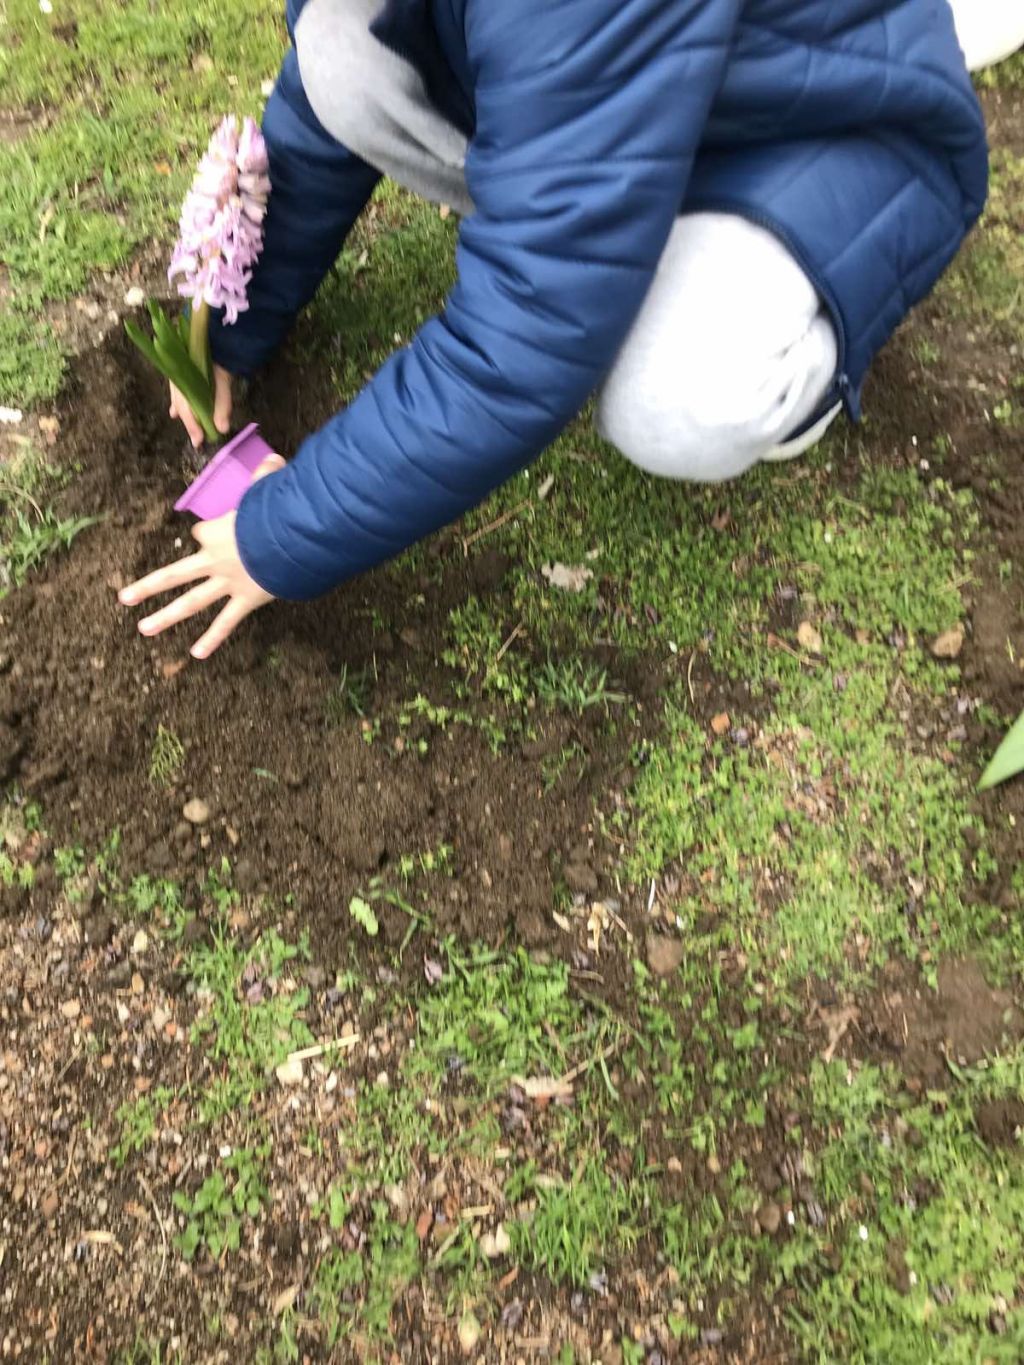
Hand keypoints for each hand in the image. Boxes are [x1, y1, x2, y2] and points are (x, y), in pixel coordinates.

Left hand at [118, 454, 284, 658]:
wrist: (291, 538)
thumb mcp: (269, 486)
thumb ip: (266, 474)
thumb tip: (273, 461)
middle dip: (147, 586)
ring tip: (143, 629)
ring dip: (166, 616)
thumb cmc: (279, 509)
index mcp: (216, 530)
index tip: (216, 531)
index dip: (207, 532)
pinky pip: (226, 622)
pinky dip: (213, 638)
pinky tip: (196, 653)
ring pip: (191, 602)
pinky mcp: (245, 599)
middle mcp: (213, 559)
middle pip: (174, 573)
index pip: (201, 532)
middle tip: (123, 598)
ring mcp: (226, 582)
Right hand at [170, 364, 232, 447]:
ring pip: (178, 396)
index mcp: (185, 384)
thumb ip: (222, 404)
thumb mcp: (223, 382)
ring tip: (176, 417)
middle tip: (195, 439)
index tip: (199, 442)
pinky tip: (175, 405)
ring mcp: (180, 373)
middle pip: (182, 405)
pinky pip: (179, 388)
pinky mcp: (184, 369)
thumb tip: (222, 429)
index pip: (187, 410)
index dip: (193, 427)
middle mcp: (178, 380)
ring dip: (180, 409)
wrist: (217, 334)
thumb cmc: (219, 357)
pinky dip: (179, 398)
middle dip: (188, 422)